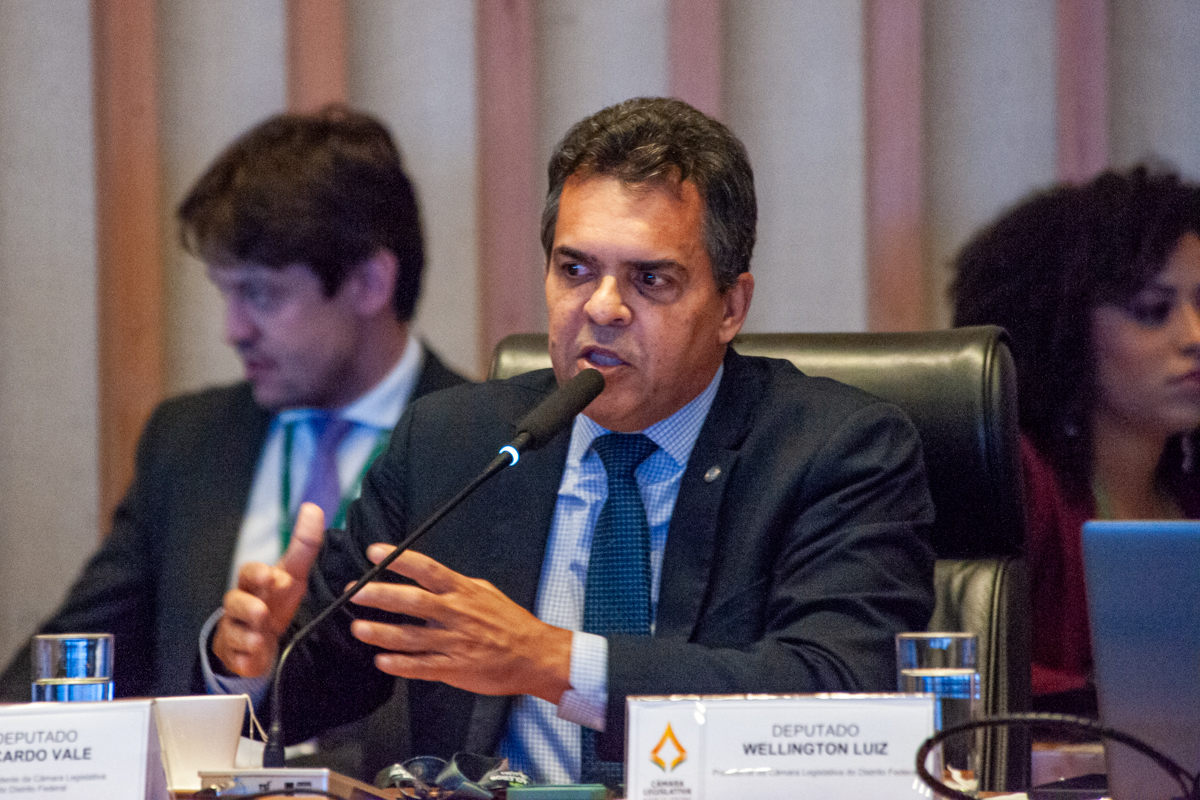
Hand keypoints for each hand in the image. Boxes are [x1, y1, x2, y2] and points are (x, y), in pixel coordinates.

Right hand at [212, 502, 325, 676]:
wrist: (258, 635)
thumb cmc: (275, 598)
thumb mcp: (292, 573)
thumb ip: (303, 545)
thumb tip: (313, 509)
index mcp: (255, 582)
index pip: (250, 572)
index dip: (258, 573)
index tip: (272, 576)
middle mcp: (241, 603)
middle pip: (235, 601)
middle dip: (246, 606)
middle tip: (261, 611)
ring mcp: (236, 628)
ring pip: (234, 630)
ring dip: (247, 634)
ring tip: (259, 638)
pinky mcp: (236, 653)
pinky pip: (236, 657)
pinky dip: (243, 659)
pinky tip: (250, 660)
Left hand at [347, 546, 573, 703]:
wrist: (535, 655)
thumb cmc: (510, 623)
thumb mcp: (485, 592)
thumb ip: (457, 586)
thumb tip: (430, 577)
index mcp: (463, 591)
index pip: (427, 569)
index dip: (399, 559)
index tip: (375, 553)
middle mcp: (457, 614)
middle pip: (413, 601)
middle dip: (380, 596)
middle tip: (354, 593)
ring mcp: (455, 642)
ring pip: (411, 637)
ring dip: (382, 632)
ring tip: (359, 629)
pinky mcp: (456, 668)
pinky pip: (422, 667)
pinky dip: (400, 664)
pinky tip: (382, 661)